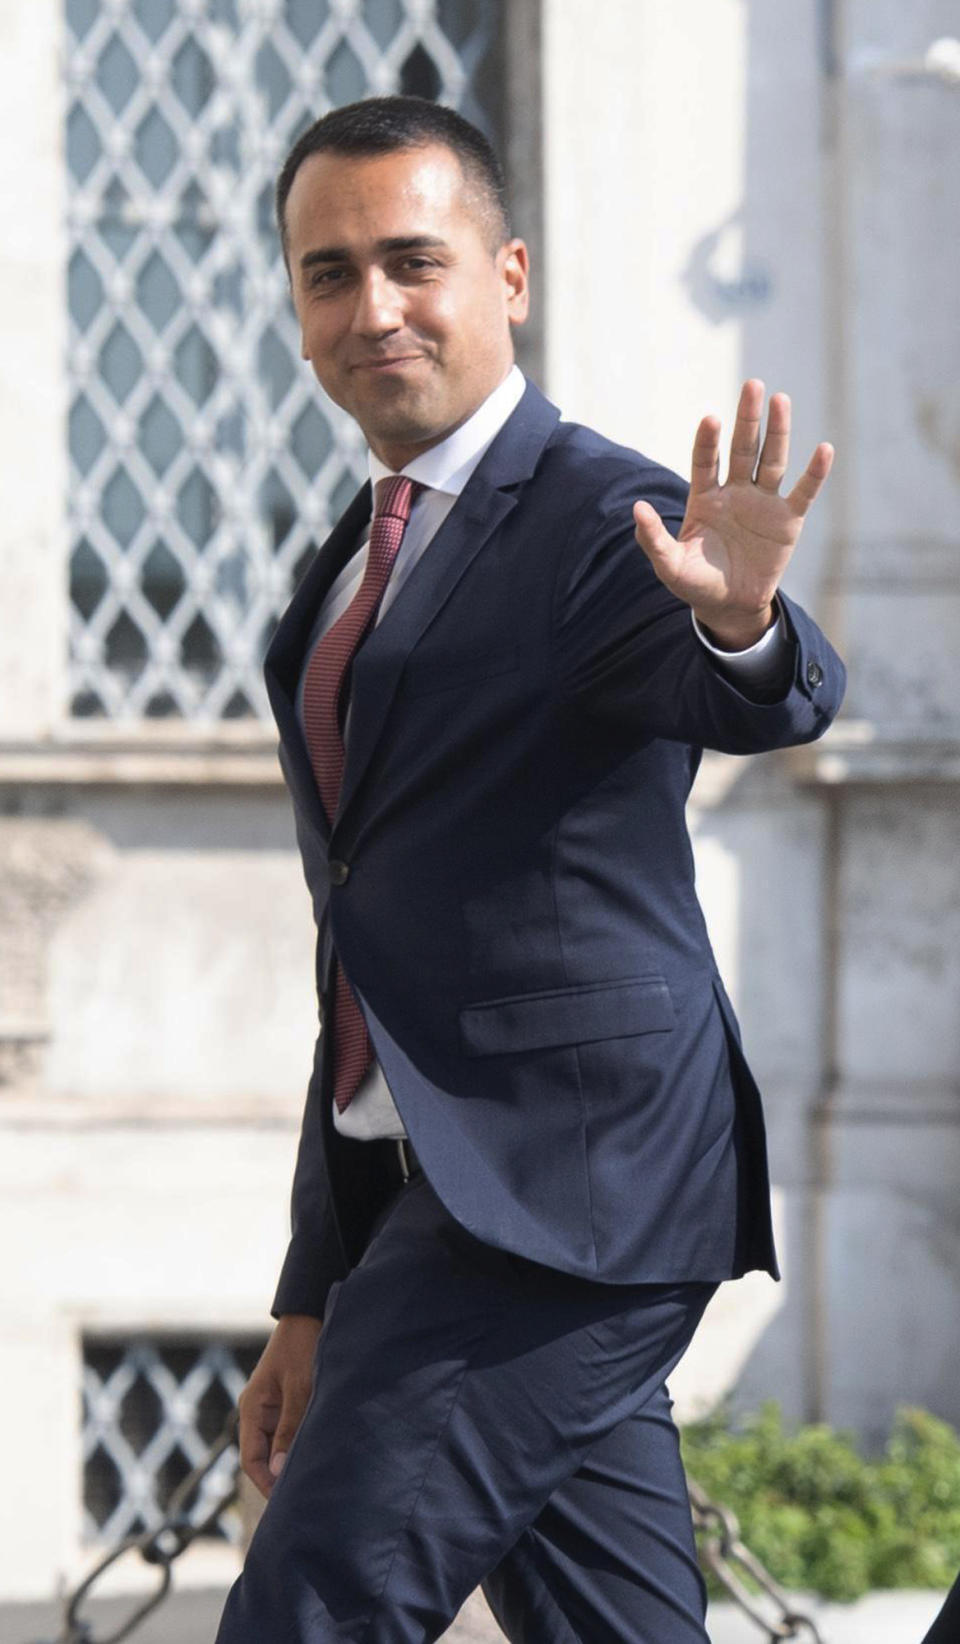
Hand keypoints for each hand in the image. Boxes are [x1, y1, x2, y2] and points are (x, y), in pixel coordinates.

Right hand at [237, 1313, 321, 1498]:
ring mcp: (273, 1408)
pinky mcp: (289, 1403)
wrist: (310, 1314)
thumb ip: (289, 1427)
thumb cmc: (302, 1346)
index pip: (251, 1459)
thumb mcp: (299, 1387)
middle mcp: (258, 1412)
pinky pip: (290, 1433)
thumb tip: (277, 1470)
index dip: (265, 1483)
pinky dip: (300, 1446)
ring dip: (291, 1462)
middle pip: (263, 1456)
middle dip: (279, 1477)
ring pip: (278, 1446)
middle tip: (303, 1499)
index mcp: (252, 1408)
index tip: (286, 1502)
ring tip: (314, 1482)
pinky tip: (319, 1456)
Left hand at [632, 379, 833, 648]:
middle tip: (752, 385)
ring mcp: (763, 502)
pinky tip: (824, 449)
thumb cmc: (696, 583)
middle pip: (743, 448)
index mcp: (705, 498)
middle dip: (747, 419)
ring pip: (772, 460)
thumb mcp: (669, 565)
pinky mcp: (788, 520)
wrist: (729, 606)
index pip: (705, 461)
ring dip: (777, 431)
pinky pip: (803, 492)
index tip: (710, 419)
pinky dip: (815, 473)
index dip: (707, 441)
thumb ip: (652, 539)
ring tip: (780, 399)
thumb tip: (636, 508)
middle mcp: (735, 492)